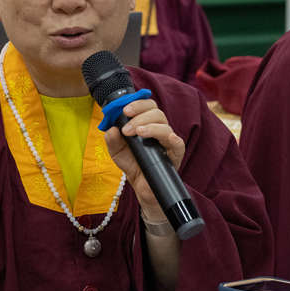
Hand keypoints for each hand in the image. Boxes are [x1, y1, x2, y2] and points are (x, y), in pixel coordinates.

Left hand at [102, 97, 184, 224]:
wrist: (141, 186)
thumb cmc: (132, 164)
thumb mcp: (116, 151)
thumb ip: (112, 139)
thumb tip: (111, 128)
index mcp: (147, 123)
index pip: (147, 106)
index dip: (137, 104)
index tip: (124, 110)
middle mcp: (159, 129)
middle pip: (156, 112)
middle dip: (140, 115)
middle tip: (126, 128)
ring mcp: (168, 141)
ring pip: (165, 125)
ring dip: (149, 126)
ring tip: (136, 132)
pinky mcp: (175, 154)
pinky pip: (178, 143)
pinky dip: (172, 138)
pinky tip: (166, 138)